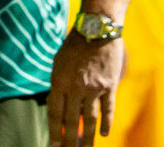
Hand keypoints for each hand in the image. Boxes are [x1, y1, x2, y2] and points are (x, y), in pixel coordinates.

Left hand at [47, 32, 122, 146]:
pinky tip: (103, 134)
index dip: (54, 130)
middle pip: (71, 119)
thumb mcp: (58, 63)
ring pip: (89, 118)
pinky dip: (105, 123)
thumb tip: (59, 106)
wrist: (97, 30)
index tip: (53, 144)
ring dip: (86, 137)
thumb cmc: (74, 45)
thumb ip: (59, 85)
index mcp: (59, 81)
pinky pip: (107, 109)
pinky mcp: (110, 86)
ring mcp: (94, 88)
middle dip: (69, 139)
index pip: (55, 112)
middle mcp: (75, 87)